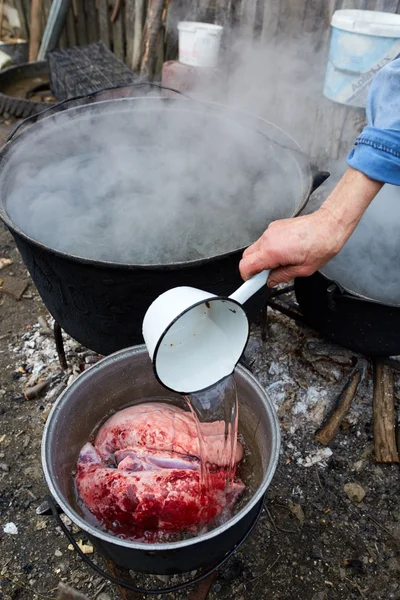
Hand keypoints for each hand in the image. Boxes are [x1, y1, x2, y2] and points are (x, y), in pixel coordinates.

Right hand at [239, 167, 382, 286]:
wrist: (330, 225)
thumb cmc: (321, 244)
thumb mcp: (303, 270)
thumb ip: (281, 276)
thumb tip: (270, 281)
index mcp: (272, 251)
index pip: (246, 266)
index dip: (247, 277)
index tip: (252, 284)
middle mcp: (268, 238)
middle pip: (246, 256)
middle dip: (252, 268)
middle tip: (266, 276)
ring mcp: (270, 230)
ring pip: (255, 248)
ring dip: (261, 259)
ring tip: (279, 264)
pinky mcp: (275, 226)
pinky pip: (264, 241)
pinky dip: (268, 250)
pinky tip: (283, 254)